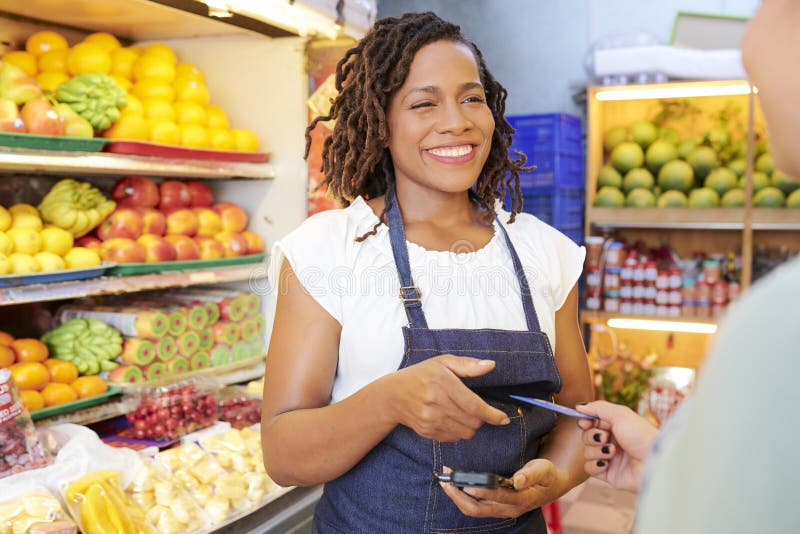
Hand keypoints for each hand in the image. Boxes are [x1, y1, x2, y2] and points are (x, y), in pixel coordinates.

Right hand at [385, 355, 509, 441]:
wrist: (393, 395)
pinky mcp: (427, 432)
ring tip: (462, 413)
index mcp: (441, 383)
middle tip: (476, 409)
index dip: (492, 414)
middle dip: (481, 419)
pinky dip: (458, 431)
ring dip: (471, 426)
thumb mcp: (442, 362)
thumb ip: (468, 365)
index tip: (503, 419)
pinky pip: (453, 438)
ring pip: (465, 433)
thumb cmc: (420, 375)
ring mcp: (430, 420)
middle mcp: (435, 403)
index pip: (473, 405)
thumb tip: (490, 365)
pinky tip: (451, 419)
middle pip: (472, 422)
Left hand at [440, 460, 566, 517]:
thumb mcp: (543, 469)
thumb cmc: (546, 474)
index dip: (483, 492)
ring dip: (457, 496)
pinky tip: (454, 484)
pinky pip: (474, 506)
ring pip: (473, 509)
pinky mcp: (495, 507)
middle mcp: (508, 509)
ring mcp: (500, 510)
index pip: (498, 497)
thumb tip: (517, 480)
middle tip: (446, 481)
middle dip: (459, 496)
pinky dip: (461, 496)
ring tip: (445, 480)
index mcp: (522, 499)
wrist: (550, 485)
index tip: (467, 485)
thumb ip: (530, 474)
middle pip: (478, 509)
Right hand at [575, 401, 658, 491]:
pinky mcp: (608, 474)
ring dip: (597, 450)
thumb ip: (598, 408)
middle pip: (586, 437)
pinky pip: (589, 468)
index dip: (585, 422)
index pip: (591, 422)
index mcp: (616, 426)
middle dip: (593, 436)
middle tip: (606, 437)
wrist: (654, 462)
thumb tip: (579, 406)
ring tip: (613, 452)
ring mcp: (609, 458)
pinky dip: (595, 464)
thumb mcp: (620, 414)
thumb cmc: (641, 435)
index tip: (585, 423)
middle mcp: (612, 441)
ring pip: (586, 452)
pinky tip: (607, 463)